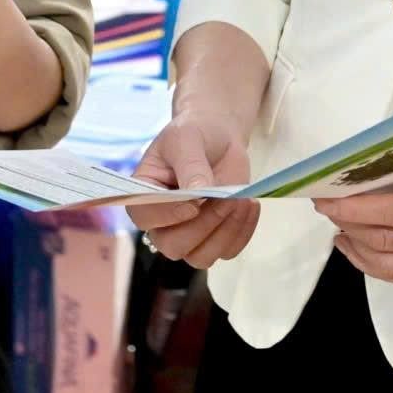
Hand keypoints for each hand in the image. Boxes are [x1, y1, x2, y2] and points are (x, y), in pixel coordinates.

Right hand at [128, 114, 259, 266]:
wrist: (219, 139)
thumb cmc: (195, 134)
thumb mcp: (187, 138)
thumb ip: (191, 165)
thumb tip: (199, 192)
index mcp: (144, 194)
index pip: (144, 216)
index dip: (167, 216)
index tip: (194, 204)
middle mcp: (161, 223)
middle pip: (173, 246)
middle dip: (204, 226)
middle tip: (227, 199)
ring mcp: (188, 234)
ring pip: (201, 257)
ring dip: (225, 232)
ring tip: (242, 201)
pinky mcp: (215, 237)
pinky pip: (227, 250)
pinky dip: (242, 232)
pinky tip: (249, 205)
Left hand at [314, 141, 392, 282]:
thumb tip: (366, 169)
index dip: (356, 208)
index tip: (328, 197)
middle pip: (388, 241)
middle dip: (350, 225)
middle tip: (325, 207)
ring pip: (392, 265)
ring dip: (357, 249)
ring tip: (337, 229)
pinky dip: (376, 265)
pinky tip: (358, 249)